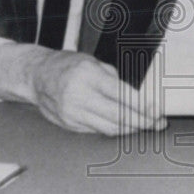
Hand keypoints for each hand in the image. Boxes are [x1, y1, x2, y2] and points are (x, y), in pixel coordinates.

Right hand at [0, 43, 164, 134]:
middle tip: (157, 123)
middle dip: (142, 122)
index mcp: (87, 76)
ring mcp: (73, 113)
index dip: (142, 106)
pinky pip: (97, 130)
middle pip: (118, 116)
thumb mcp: (92, 62)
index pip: (121, 95)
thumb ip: (114, 79)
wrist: (35, 76)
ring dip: (130, 129)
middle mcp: (79, 96)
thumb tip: (137, 96)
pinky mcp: (69, 125)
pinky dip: (113, 129)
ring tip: (145, 126)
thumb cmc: (65, 65)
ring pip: (109, 128)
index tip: (156, 110)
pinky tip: (125, 127)